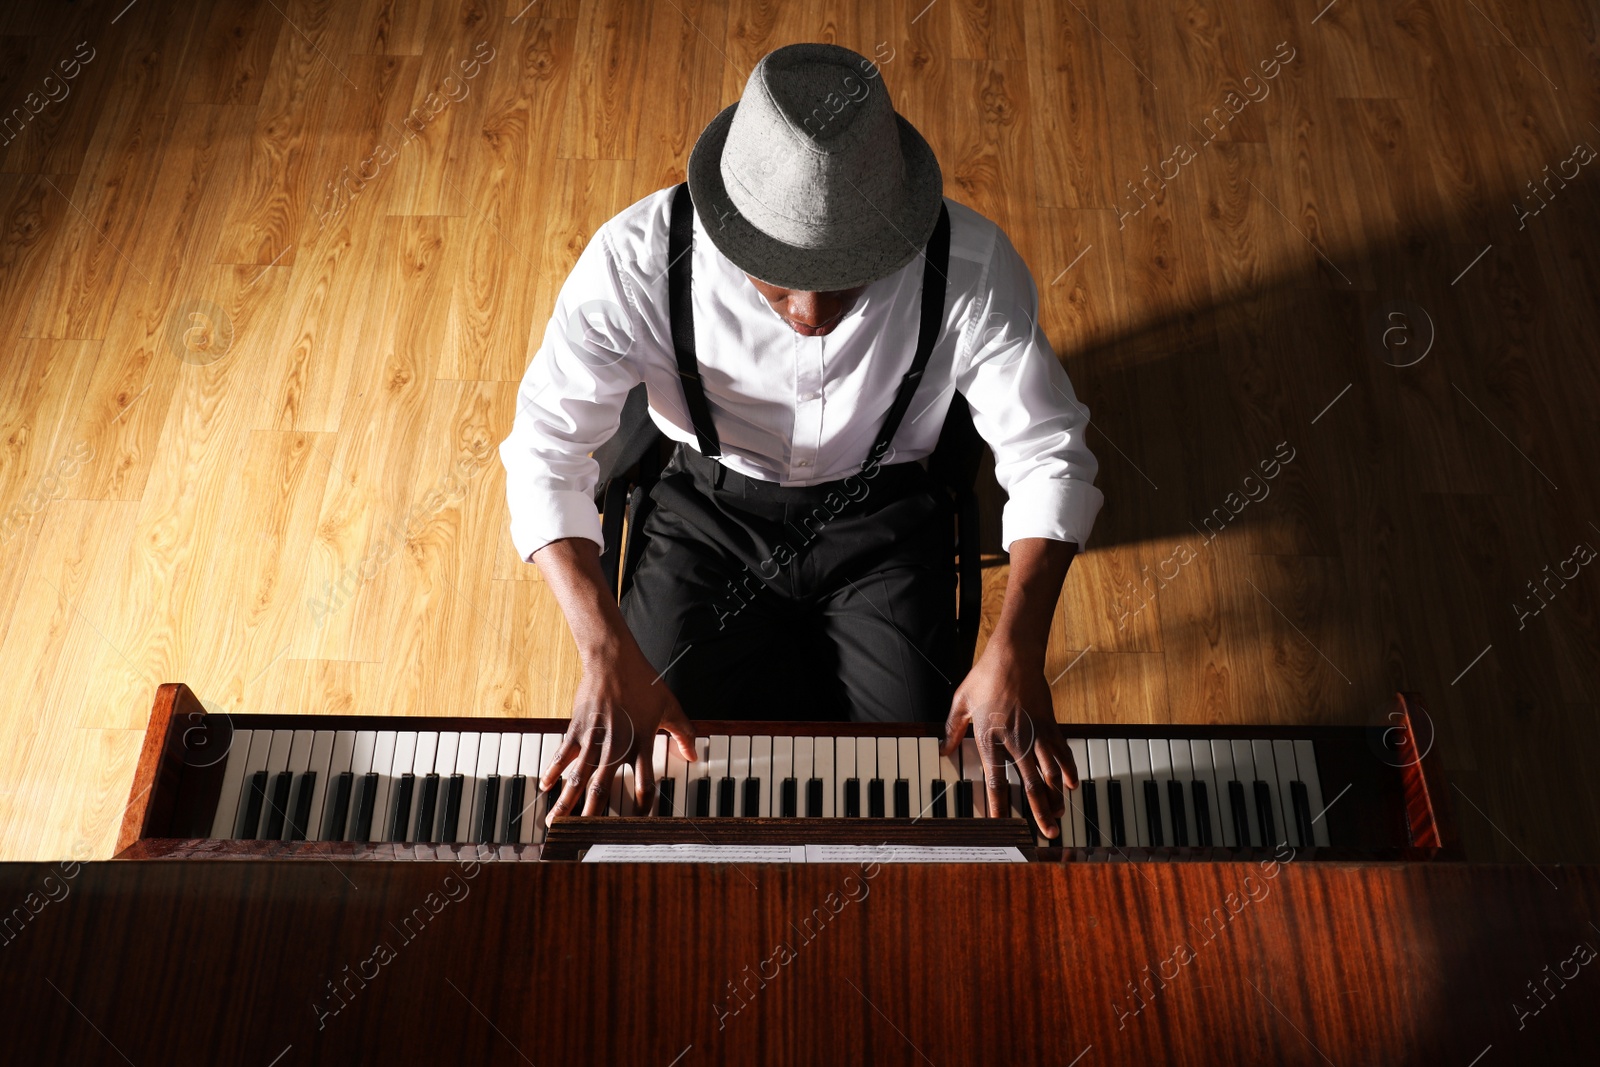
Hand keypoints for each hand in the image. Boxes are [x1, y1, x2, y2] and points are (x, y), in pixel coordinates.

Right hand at [539, 643, 696, 821]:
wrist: (614, 660)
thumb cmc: (644, 682)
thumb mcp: (671, 707)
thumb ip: (684, 734)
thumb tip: (695, 756)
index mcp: (642, 743)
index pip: (645, 784)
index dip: (642, 807)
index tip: (637, 826)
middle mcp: (617, 745)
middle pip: (604, 787)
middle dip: (593, 815)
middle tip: (583, 837)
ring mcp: (595, 737)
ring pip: (579, 776)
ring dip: (567, 801)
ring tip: (556, 823)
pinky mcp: (577, 728)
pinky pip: (563, 754)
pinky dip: (553, 771)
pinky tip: (545, 786)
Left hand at [941, 643, 1076, 838]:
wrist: (1014, 654)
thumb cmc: (985, 676)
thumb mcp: (961, 702)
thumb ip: (952, 729)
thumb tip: (943, 750)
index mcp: (989, 736)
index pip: (995, 778)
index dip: (998, 804)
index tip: (1001, 824)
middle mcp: (1015, 739)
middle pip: (1030, 782)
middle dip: (1038, 811)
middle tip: (1047, 832)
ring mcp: (1036, 732)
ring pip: (1050, 771)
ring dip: (1055, 796)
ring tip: (1059, 815)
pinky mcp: (1050, 723)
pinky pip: (1062, 751)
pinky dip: (1068, 769)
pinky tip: (1071, 785)